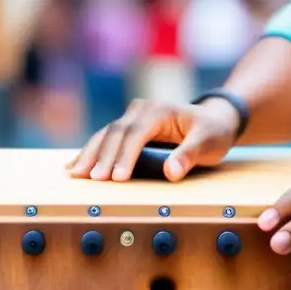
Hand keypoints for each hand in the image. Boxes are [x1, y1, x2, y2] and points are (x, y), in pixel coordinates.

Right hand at [69, 98, 240, 181]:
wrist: (215, 119)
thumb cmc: (213, 132)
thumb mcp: (209, 144)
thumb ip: (190, 156)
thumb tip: (171, 171)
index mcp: (160, 111)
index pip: (136, 133)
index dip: (125, 156)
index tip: (118, 178)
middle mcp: (143, 109)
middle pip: (116, 132)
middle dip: (102, 156)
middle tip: (93, 180)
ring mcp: (133, 116)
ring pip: (106, 133)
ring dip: (90, 153)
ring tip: (75, 173)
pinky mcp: (129, 126)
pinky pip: (107, 137)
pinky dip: (92, 151)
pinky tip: (75, 164)